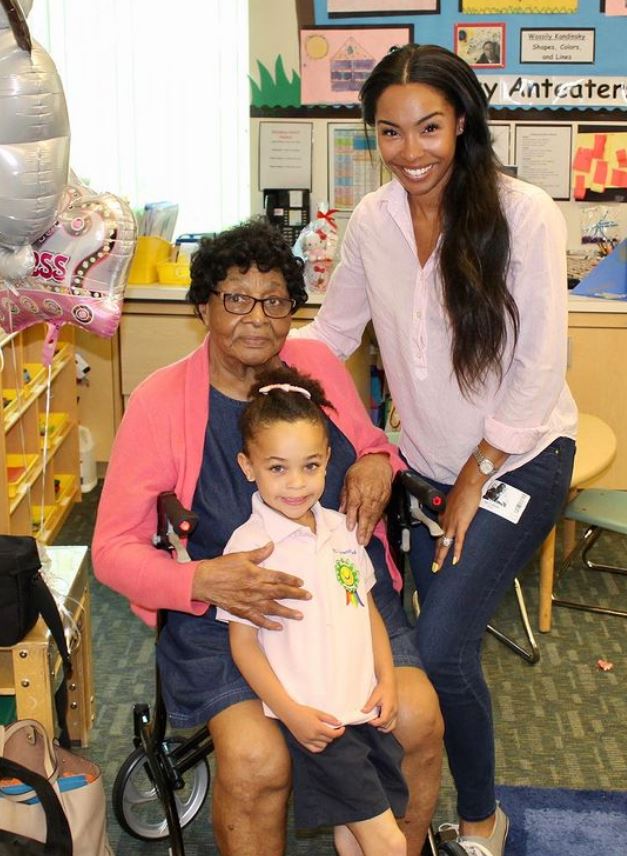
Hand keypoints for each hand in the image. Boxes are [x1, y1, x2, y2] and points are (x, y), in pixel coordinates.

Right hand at [191, 543, 310, 630]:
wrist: (205, 581)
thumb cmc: (222, 566)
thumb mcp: (241, 556)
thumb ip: (259, 553)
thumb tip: (272, 545)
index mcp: (257, 574)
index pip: (279, 577)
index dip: (291, 580)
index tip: (301, 583)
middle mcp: (256, 589)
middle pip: (280, 593)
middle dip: (296, 595)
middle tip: (308, 597)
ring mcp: (250, 602)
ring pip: (273, 608)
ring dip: (287, 612)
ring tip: (300, 615)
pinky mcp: (242, 611)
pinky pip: (258, 620)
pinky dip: (269, 624)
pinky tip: (279, 627)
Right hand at [282, 704, 344, 752]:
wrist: (289, 713)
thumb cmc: (303, 711)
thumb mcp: (318, 712)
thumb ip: (329, 718)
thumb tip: (339, 723)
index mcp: (318, 728)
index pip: (333, 734)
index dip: (340, 732)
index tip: (342, 728)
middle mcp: (313, 736)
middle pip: (329, 739)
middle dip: (333, 734)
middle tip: (332, 727)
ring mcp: (308, 741)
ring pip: (323, 745)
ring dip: (326, 740)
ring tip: (325, 733)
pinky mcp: (303, 743)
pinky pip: (315, 749)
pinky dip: (320, 746)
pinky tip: (320, 740)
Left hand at [340, 453, 392, 544]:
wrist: (378, 462)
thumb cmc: (361, 470)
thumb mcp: (348, 479)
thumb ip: (345, 495)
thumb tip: (342, 510)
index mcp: (357, 487)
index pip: (355, 504)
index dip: (352, 517)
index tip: (350, 527)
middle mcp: (369, 493)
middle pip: (366, 513)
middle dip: (363, 528)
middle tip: (360, 540)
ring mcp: (379, 497)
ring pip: (374, 516)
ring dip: (369, 529)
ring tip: (365, 540)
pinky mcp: (385, 499)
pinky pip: (380, 513)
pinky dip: (376, 523)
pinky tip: (372, 530)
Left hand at [361, 677, 397, 732]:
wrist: (389, 682)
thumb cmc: (383, 688)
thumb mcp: (375, 696)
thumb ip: (369, 705)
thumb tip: (363, 712)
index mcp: (389, 709)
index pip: (382, 721)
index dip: (374, 723)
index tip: (368, 720)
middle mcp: (394, 712)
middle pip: (387, 725)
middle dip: (379, 725)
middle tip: (371, 721)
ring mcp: (396, 712)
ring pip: (392, 725)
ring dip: (384, 727)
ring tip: (377, 725)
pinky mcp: (396, 711)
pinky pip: (394, 722)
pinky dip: (389, 725)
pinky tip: (383, 723)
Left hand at [433, 466, 483, 570]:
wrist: (467, 484)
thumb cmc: (463, 491)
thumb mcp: (454, 502)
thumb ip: (454, 510)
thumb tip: (455, 512)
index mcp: (443, 516)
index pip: (438, 533)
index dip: (437, 544)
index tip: (436, 553)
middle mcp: (444, 521)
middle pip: (439, 542)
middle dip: (436, 556)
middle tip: (434, 568)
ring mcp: (452, 524)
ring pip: (444, 544)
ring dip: (441, 558)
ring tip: (438, 568)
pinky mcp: (461, 524)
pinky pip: (458, 541)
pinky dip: (456, 552)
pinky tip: (455, 561)